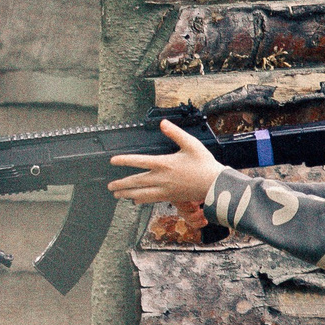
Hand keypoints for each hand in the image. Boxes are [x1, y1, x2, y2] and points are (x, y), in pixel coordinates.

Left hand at [108, 118, 226, 209]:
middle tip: (110, 186)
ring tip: (117, 195)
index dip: (124, 161)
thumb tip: (163, 123)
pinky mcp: (169, 197)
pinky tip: (135, 201)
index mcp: (164, 163)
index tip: (113, 161)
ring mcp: (165, 189)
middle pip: (136, 182)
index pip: (139, 161)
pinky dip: (141, 200)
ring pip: (141, 194)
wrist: (214, 185)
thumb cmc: (204, 164)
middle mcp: (161, 178)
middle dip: (121, 184)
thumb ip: (175, 133)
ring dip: (127, 194)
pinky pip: (151, 199)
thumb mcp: (191, 144)